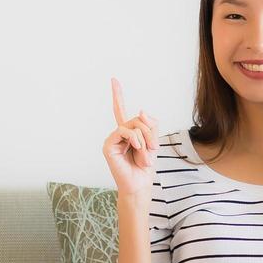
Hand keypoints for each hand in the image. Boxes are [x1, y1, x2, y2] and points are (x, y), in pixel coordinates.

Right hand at [102, 77, 158, 198]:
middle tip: (154, 149)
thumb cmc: (145, 165)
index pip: (121, 109)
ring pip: (134, 125)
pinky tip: (137, 149)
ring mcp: (113, 138)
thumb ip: (150, 124)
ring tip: (146, 155)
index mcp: (128, 131)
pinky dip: (136, 140)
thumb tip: (141, 110)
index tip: (113, 79)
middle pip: (138, 118)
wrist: (140, 183)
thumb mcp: (153, 142)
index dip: (117, 94)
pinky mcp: (109, 145)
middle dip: (150, 132)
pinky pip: (125, 132)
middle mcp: (118, 133)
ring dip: (145, 139)